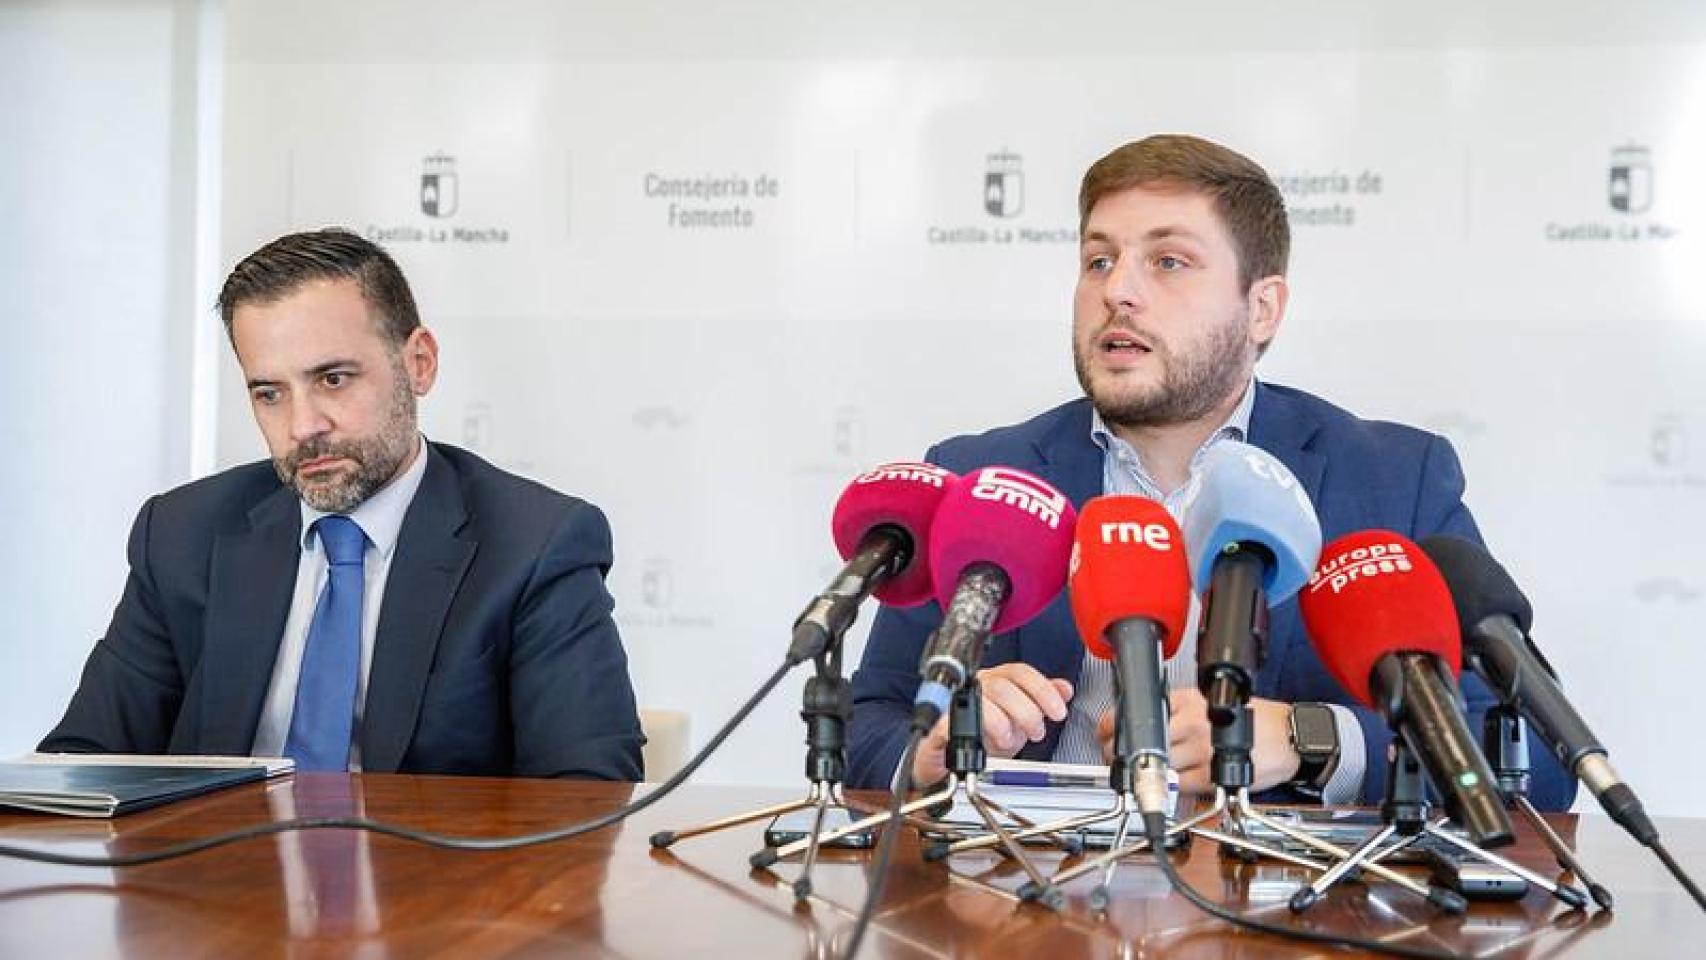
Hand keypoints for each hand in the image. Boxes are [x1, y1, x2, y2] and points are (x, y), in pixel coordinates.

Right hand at [911, 663, 1073, 785]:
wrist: (951, 759)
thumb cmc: (984, 736)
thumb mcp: (1020, 719)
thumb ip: (1040, 701)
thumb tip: (1064, 689)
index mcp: (996, 681)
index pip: (1020, 672)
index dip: (1043, 690)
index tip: (1058, 712)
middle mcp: (976, 687)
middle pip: (1003, 686)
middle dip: (1027, 712)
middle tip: (1035, 732)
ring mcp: (956, 704)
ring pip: (980, 699)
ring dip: (1001, 723)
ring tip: (1010, 741)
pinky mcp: (939, 724)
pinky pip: (950, 720)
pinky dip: (970, 731)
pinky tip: (984, 743)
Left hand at [1097, 689, 1300, 795]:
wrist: (1289, 735)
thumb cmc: (1253, 719)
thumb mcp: (1210, 702)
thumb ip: (1179, 711)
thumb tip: (1142, 725)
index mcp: (1188, 700)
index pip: (1139, 713)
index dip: (1112, 727)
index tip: (1103, 735)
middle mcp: (1192, 721)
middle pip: (1141, 741)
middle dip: (1120, 755)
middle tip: (1114, 761)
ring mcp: (1202, 748)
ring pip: (1157, 764)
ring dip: (1144, 774)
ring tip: (1140, 775)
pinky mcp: (1213, 773)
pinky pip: (1179, 783)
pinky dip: (1169, 786)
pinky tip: (1169, 782)